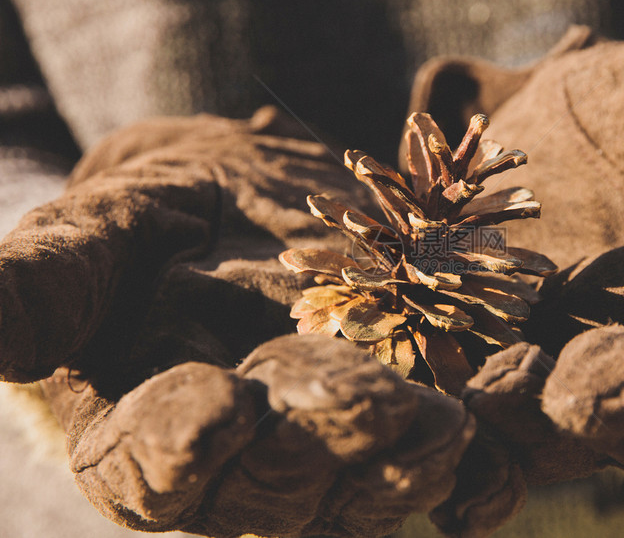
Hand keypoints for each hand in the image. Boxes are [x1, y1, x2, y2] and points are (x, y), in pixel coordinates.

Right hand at [0, 107, 478, 536]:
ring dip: (406, 463)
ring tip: (445, 422)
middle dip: (322, 444)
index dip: (178, 448)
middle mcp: (240, 469)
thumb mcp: (95, 238)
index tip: (214, 406)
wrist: (249, 217)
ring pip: (366, 491)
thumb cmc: (156, 231)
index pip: (150, 470)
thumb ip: (45, 283)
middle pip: (278, 487)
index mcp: (145, 437)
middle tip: (370, 399)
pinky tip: (495, 422)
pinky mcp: (399, 424)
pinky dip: (475, 462)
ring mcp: (328, 456)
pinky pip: (437, 463)